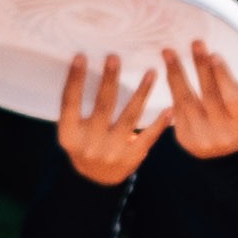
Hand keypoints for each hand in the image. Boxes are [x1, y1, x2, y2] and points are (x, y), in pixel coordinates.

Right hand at [50, 50, 159, 187]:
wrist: (96, 181)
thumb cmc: (84, 143)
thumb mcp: (73, 131)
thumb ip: (78, 107)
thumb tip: (87, 66)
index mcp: (69, 134)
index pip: (69, 102)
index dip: (75, 79)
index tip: (81, 56)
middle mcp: (89, 144)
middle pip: (102, 106)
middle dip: (109, 80)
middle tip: (114, 57)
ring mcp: (112, 152)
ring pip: (129, 117)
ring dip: (141, 93)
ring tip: (151, 72)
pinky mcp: (131, 158)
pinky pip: (148, 137)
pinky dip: (159, 123)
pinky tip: (169, 108)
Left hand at [153, 39, 237, 159]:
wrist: (227, 154)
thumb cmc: (236, 120)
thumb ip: (229, 88)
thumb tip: (208, 58)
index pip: (232, 97)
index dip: (222, 76)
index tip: (213, 55)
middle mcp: (222, 134)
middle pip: (209, 96)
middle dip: (200, 68)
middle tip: (194, 44)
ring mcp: (202, 139)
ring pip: (186, 102)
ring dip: (176, 75)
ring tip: (169, 54)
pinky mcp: (185, 139)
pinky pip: (177, 110)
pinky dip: (173, 90)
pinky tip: (169, 73)